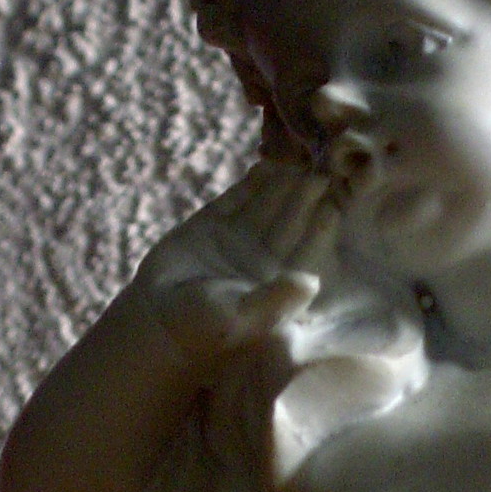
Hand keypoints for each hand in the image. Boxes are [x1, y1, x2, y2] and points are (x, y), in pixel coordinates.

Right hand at [135, 161, 338, 363]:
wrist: (156, 323)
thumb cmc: (203, 331)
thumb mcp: (243, 318)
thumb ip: (277, 299)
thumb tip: (311, 281)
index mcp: (279, 284)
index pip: (307, 251)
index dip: (321, 228)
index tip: (334, 206)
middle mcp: (264, 259)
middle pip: (290, 222)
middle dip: (305, 197)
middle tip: (322, 171)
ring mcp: (239, 239)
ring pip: (266, 205)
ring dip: (283, 184)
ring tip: (300, 159)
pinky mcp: (212, 225)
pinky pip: (236, 198)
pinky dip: (251, 183)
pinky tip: (267, 165)